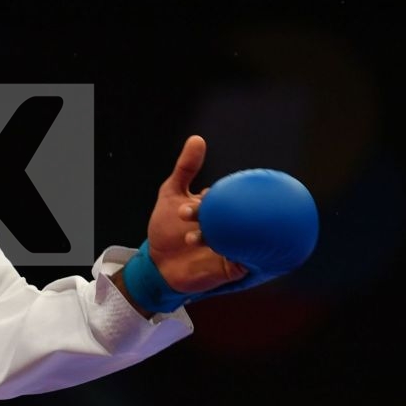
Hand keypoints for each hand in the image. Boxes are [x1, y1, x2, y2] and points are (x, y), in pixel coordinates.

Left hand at [145, 135, 247, 294]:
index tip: (205, 196)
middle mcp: (230, 226)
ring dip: (223, 237)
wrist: (158, 265)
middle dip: (220, 216)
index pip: (230, 196)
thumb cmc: (165, 228)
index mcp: (220, 208)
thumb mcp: (171, 193)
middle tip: (198, 217)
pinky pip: (247, 259)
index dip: (220, 195)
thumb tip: (198, 139)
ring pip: (243, 238)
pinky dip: (241, 254)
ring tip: (192, 238)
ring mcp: (234, 246)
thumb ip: (185, 168)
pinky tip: (227, 251)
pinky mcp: (235, 266)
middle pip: (238, 216)